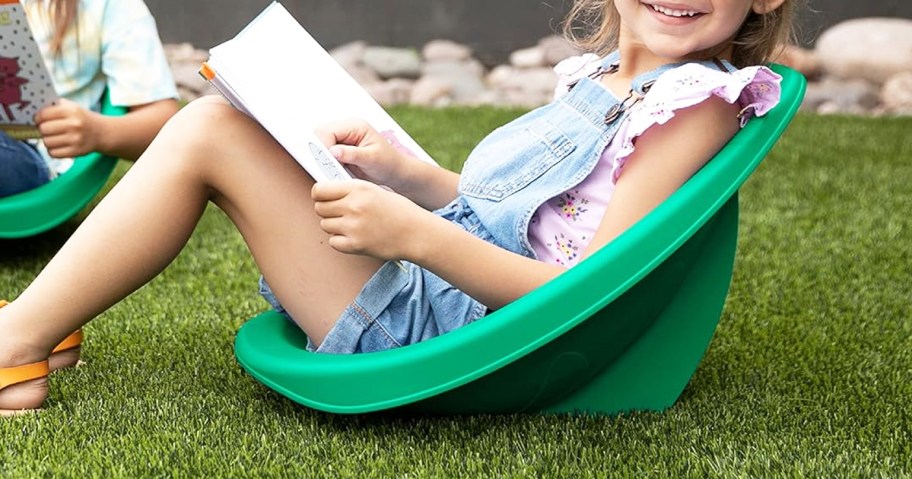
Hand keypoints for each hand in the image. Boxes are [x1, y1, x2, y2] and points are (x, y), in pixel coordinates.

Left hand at [35, 98, 102, 157]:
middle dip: (42, 130)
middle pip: (44, 129)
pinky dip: (53, 151)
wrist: (103, 133)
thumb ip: (55, 106)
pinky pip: (54, 153)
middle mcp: (74, 125)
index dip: (38, 118)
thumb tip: (34, 111)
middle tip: (47, 129)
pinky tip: (58, 146)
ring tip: (54, 138)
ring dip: (47, 141)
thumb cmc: (82, 119)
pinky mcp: (77, 152)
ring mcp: (76, 139)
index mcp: (71, 111)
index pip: (44, 114)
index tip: (39, 120)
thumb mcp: (72, 107)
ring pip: (47, 142)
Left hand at [312, 179, 430, 260]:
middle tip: (339, 212)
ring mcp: (353, 227)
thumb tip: (327, 192)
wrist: (417, 233)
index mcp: (358, 189)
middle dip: (326, 210)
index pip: (319, 190)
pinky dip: (340, 240)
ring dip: (334, 225)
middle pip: (319, 208)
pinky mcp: (355, 245)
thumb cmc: (400, 211)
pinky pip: (333, 241)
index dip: (319, 194)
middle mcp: (353, 206)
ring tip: (351, 224)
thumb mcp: (375, 190)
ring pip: (325, 224)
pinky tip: (353, 236)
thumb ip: (351, 190)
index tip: (323, 197)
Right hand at [314, 119, 411, 188]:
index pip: (328, 131)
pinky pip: (325, 154)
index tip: (326, 163)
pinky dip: (326, 163)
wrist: (396, 172)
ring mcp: (342, 139)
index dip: (323, 147)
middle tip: (326, 169)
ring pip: (320, 145)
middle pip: (320, 135)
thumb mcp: (372, 159)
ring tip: (331, 171)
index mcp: (355, 126)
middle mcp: (346, 129)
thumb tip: (333, 151)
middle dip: (320, 152)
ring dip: (322, 158)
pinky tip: (333, 172)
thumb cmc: (388, 163)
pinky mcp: (340, 150)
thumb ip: (352, 154)